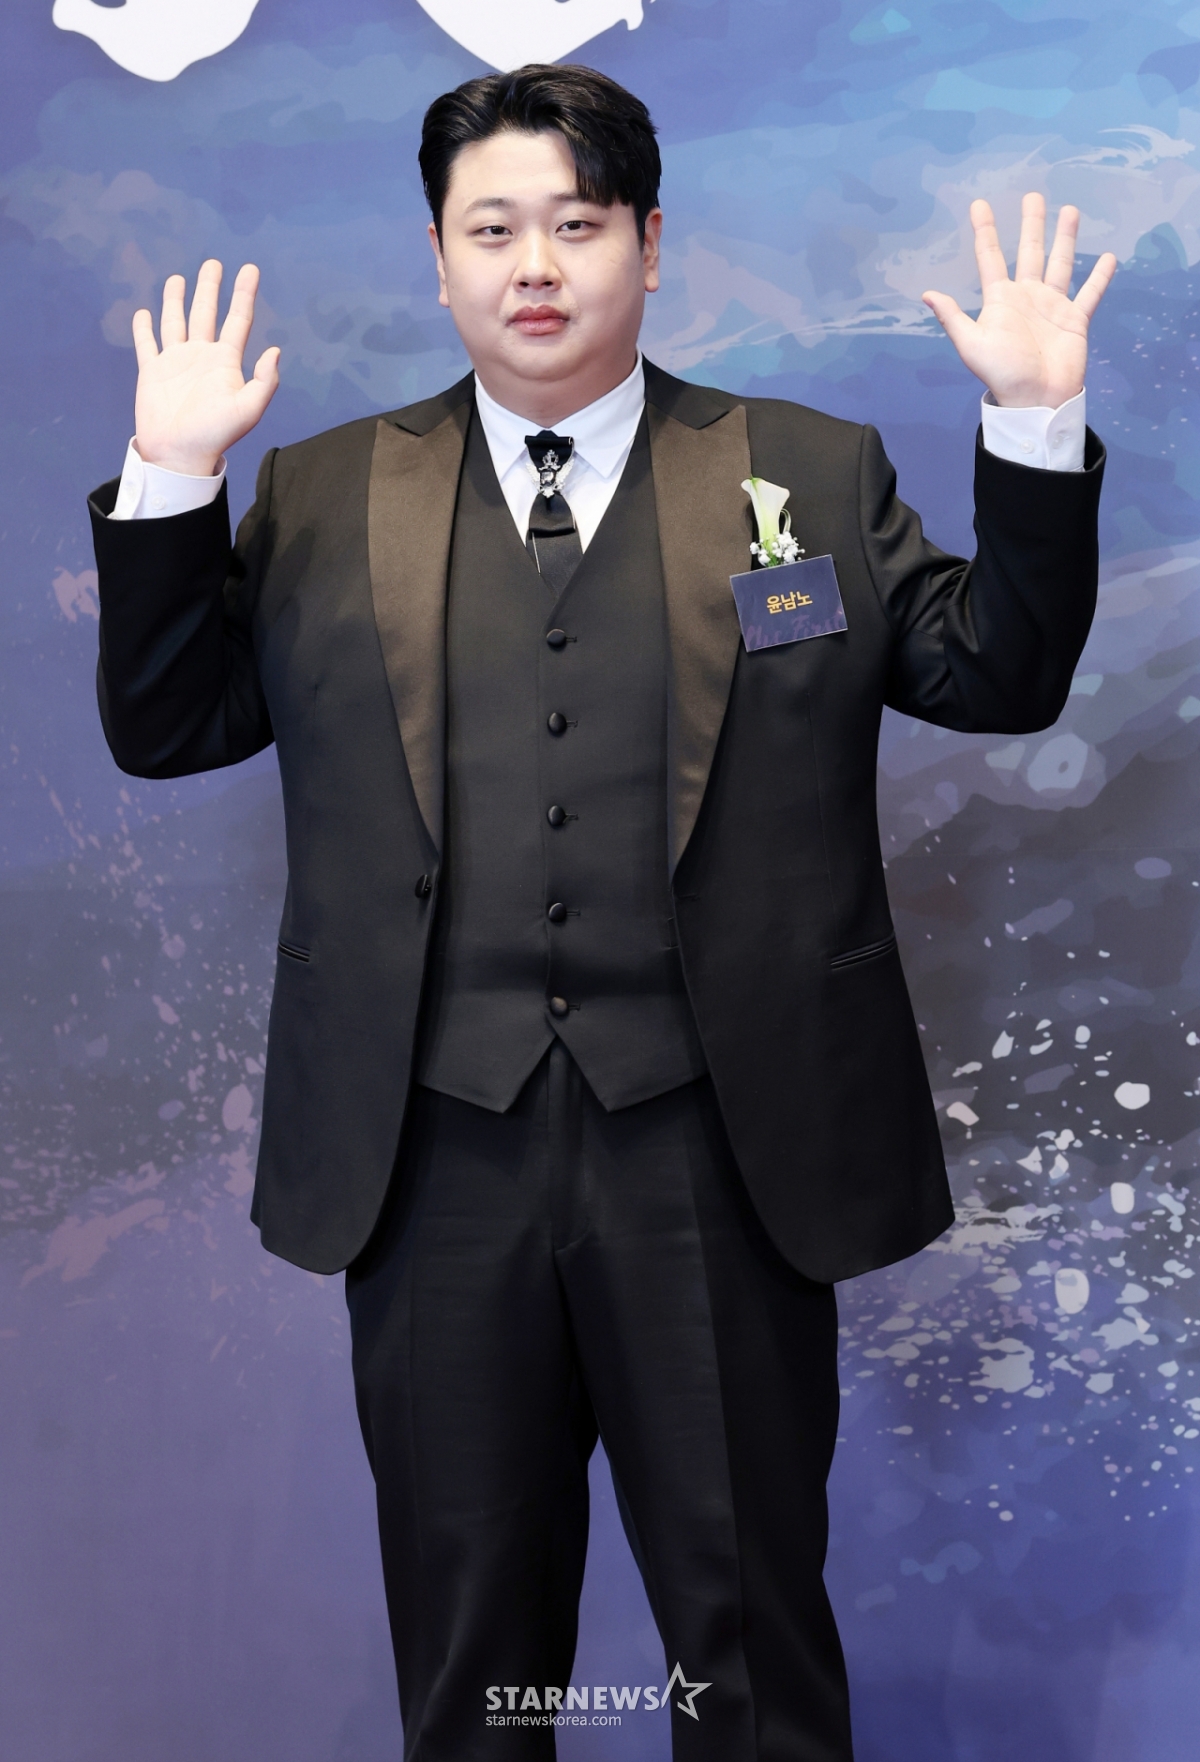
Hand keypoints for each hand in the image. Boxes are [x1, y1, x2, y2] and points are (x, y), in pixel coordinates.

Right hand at [132, 261, 279, 475]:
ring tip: (179, 278)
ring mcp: (176, 362)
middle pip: (206, 313)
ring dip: (177, 300)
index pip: (238, 319)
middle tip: (213, 263)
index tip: (250, 269)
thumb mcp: (248, 410)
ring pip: (176, 321)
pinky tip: (144, 312)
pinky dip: (144, 328)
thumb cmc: (215, 435)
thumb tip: (275, 350)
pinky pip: (147, 344)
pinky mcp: (152, 372)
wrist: (179, 454)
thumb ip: (264, 381)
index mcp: (225, 362)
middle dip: (210, 288)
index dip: (244, 294)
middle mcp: (201, 357)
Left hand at [922, 193, 1116, 408]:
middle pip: (1029, 251)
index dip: (985, 231)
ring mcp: (1052, 307)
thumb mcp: (972, 345)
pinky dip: (1100, 277)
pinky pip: (1090, 294)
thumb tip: (927, 293)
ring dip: (1065, 238)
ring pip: (1061, 263)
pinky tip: (1108, 257)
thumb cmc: (1002, 374)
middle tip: (1033, 196)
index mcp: (1001, 300)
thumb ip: (953, 317)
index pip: (990, 258)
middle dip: (1031, 224)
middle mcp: (1026, 297)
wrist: (1035, 400)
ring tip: (1070, 210)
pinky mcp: (1075, 320)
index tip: (979, 205)